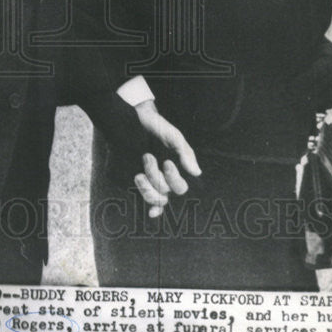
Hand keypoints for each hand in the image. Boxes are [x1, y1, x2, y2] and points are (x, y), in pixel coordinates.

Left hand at [132, 100, 201, 216]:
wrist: (136, 118)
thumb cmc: (158, 128)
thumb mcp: (174, 137)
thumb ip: (185, 153)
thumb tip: (196, 173)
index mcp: (177, 170)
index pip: (181, 187)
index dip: (174, 179)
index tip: (166, 162)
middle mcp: (165, 180)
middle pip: (166, 194)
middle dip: (157, 178)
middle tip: (147, 157)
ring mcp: (151, 182)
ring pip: (155, 199)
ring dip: (147, 188)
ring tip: (139, 171)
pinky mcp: (137, 182)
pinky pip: (144, 199)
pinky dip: (150, 208)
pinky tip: (151, 213)